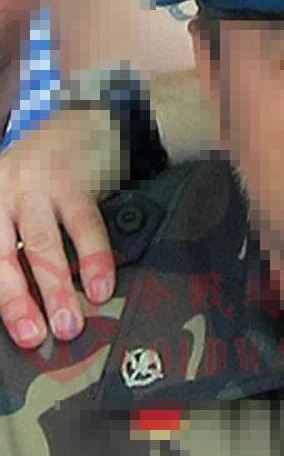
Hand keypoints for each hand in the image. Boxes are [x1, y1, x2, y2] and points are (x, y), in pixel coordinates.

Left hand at [0, 108, 119, 347]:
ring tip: (69, 324)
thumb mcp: (15, 198)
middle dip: (18, 300)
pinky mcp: (75, 181)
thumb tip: (26, 299)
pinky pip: (85, 226)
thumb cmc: (47, 170)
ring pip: (42, 245)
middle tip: (36, 337)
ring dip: (57, 288)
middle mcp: (2, 192)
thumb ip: (15, 240)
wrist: (87, 118)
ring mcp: (37, 186)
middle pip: (2, 254)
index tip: (17, 330)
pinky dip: (94, 259)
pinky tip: (101, 286)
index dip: (0, 295)